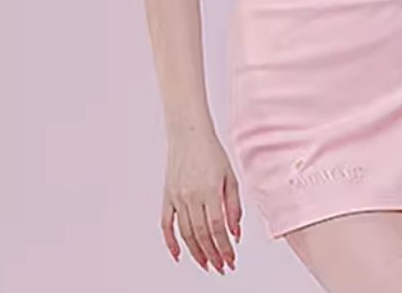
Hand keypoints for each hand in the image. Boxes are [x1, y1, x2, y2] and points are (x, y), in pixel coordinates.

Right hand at [161, 130, 242, 273]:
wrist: (189, 133)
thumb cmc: (212, 152)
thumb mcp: (230, 175)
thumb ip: (233, 205)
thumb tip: (235, 232)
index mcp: (209, 189)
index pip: (217, 227)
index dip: (224, 247)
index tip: (230, 260)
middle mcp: (191, 195)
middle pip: (201, 234)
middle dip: (212, 254)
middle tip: (221, 267)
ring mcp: (177, 197)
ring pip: (185, 233)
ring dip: (196, 252)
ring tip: (206, 264)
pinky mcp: (167, 195)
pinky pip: (166, 224)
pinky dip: (170, 242)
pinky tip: (178, 255)